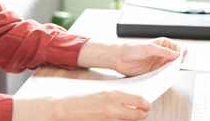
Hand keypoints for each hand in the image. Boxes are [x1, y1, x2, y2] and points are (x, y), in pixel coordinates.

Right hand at [12, 90, 150, 120]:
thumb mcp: (99, 91)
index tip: (147, 104)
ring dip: (133, 119)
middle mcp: (112, 108)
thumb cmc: (78, 97)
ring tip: (132, 115)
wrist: (62, 109)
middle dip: (143, 114)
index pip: (139, 100)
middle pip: (139, 115)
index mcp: (112, 95)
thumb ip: (115, 96)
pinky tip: (119, 119)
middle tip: (144, 112)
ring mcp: (108, 119)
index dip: (146, 104)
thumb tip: (129, 100)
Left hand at [113, 37, 186, 76]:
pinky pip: (164, 73)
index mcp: (162, 44)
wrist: (119, 58)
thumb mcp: (148, 47)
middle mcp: (162, 53)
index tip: (183, 54)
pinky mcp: (154, 71)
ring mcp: (158, 62)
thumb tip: (176, 54)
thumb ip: (162, 51)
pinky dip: (166, 74)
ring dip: (173, 68)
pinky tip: (166, 74)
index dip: (182, 50)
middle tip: (178, 63)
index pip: (177, 46)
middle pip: (176, 57)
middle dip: (179, 60)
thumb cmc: (131, 48)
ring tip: (171, 69)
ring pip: (171, 66)